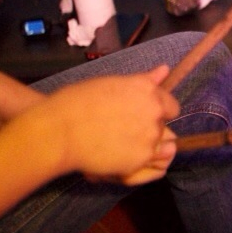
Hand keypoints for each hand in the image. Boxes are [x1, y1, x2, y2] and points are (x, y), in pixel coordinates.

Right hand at [29, 65, 180, 184]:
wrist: (60, 130)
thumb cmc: (78, 101)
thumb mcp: (112, 83)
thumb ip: (142, 81)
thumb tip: (164, 70)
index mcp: (148, 90)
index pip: (171, 106)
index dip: (156, 112)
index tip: (140, 115)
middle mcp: (154, 112)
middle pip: (163, 126)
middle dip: (148, 128)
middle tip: (122, 129)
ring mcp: (150, 137)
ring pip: (158, 145)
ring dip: (144, 146)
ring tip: (119, 144)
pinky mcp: (141, 158)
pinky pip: (149, 163)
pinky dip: (136, 161)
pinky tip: (116, 155)